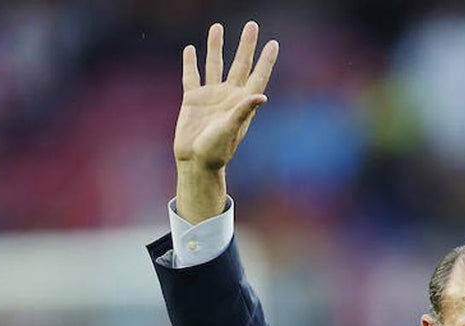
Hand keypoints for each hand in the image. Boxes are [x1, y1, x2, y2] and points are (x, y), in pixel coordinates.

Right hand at [173, 21, 277, 221]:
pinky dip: (191, 62)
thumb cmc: (217, 150)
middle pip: (239, 64)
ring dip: (216, 46)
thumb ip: (244, 111)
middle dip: (245, 45)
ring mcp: (210, 96)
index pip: (257, 76)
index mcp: (242, 102)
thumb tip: (261, 95)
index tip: (273, 43)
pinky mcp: (192, 99)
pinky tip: (191, 49)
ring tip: (217, 27)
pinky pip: (192, 76)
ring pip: (214, 64)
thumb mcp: (231, 129)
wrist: (195, 161)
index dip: (266, 60)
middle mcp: (228, 96)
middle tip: (252, 25)